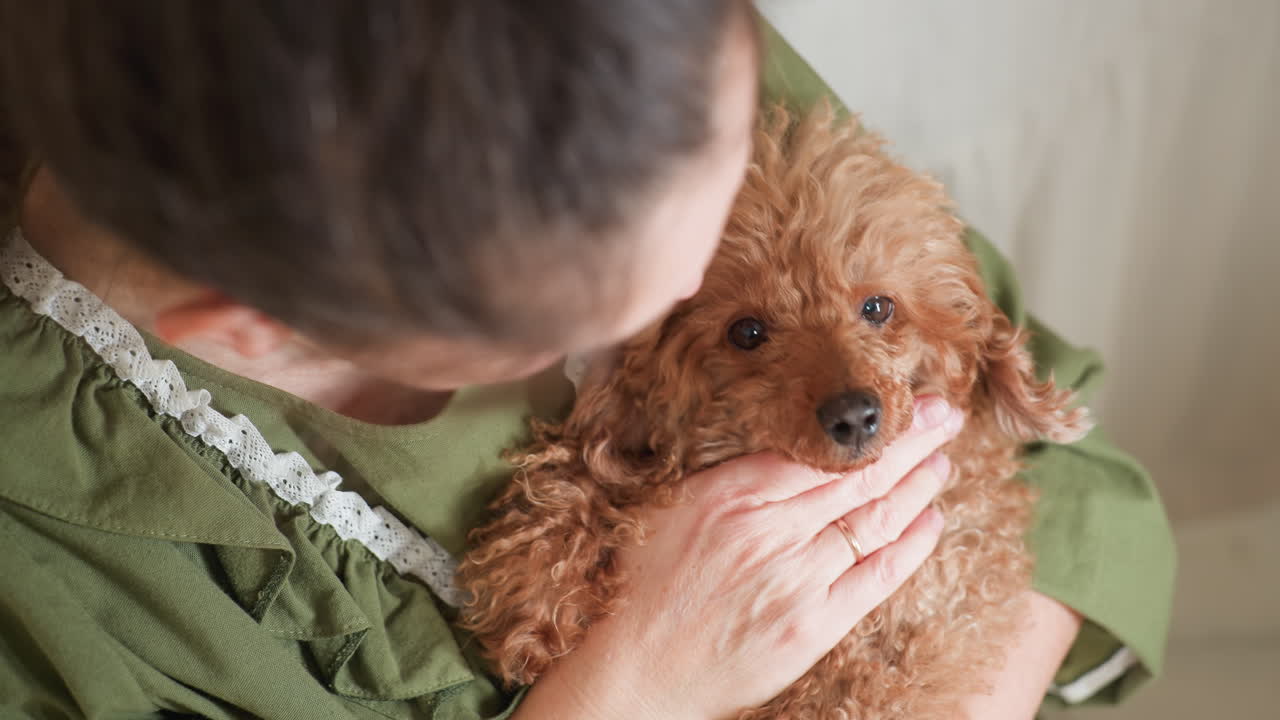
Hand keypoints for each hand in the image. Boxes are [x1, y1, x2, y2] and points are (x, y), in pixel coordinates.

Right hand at [513, 396, 963, 719]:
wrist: (643, 666)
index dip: (871, 428)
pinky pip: (874, 576)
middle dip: (909, 442)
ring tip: (941, 462)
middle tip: (944, 416)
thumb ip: (738, 477)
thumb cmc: (655, 585)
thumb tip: (797, 446)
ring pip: (873, 521)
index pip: (819, 450)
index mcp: (730, 493)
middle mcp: (766, 530)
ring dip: (915, 488)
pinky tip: (930, 520)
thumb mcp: (683, 509)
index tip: (903, 402)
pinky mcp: (811, 626)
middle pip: (856, 477)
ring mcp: (793, 579)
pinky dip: (908, 547)